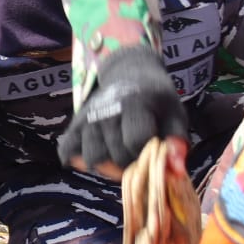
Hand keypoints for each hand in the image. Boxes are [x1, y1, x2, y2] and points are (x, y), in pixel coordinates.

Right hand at [59, 46, 185, 180]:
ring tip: (119, 160)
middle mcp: (105, 111)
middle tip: (139, 159)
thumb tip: (176, 170)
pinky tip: (89, 160)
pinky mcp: (74, 123)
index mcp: (133, 105)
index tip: (154, 154)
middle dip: (130, 165)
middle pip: (115, 156)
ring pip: (92, 158)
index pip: (136, 143)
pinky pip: (67, 150)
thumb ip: (177, 142)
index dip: (148, 156)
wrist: (129, 73)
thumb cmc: (157, 99)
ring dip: (107, 167)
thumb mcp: (175, 115)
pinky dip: (75, 159)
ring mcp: (87, 118)